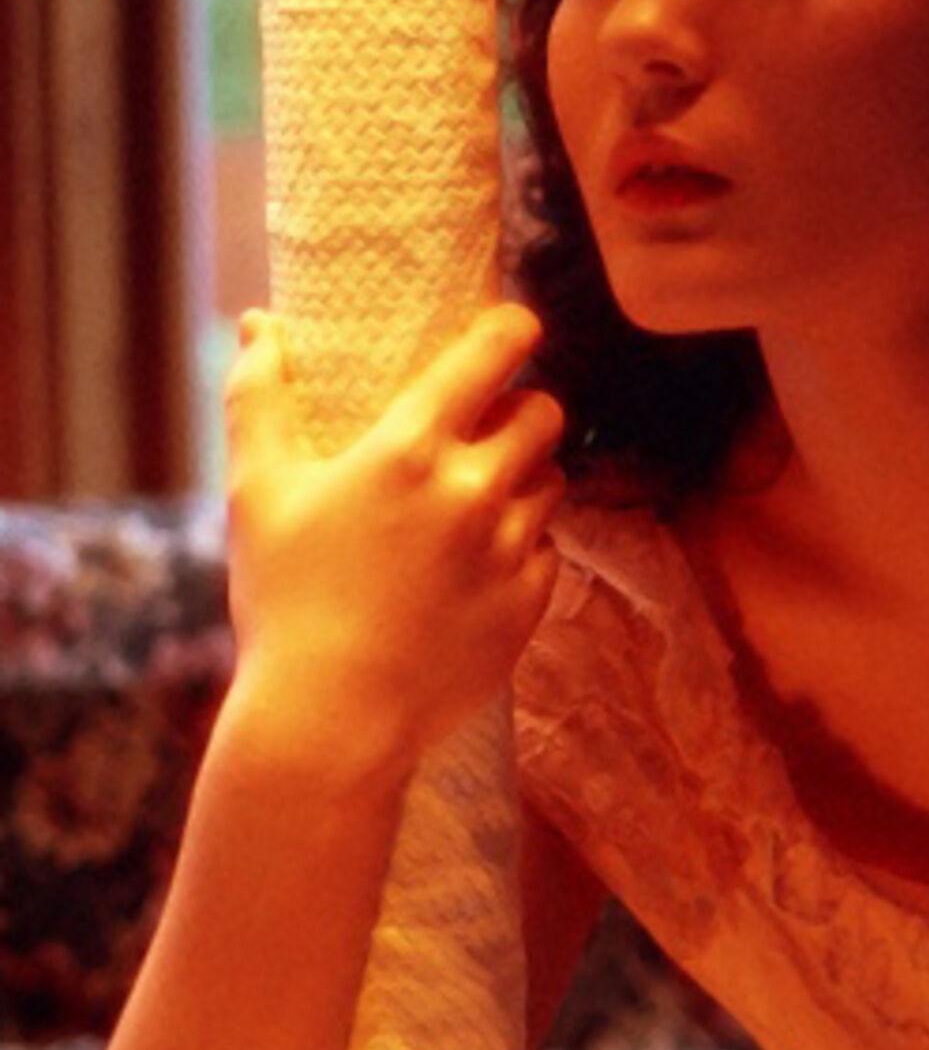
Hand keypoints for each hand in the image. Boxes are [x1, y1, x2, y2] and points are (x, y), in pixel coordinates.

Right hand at [222, 301, 567, 779]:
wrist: (328, 725)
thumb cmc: (283, 602)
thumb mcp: (255, 492)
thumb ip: (259, 396)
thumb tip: (259, 324)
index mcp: (410, 450)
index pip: (495, 353)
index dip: (513, 327)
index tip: (514, 327)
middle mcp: (474, 491)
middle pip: (544, 412)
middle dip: (520, 410)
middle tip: (485, 428)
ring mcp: (509, 551)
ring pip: (552, 482)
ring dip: (523, 480)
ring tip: (474, 502)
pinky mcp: (529, 605)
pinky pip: (548, 551)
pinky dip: (521, 549)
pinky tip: (474, 567)